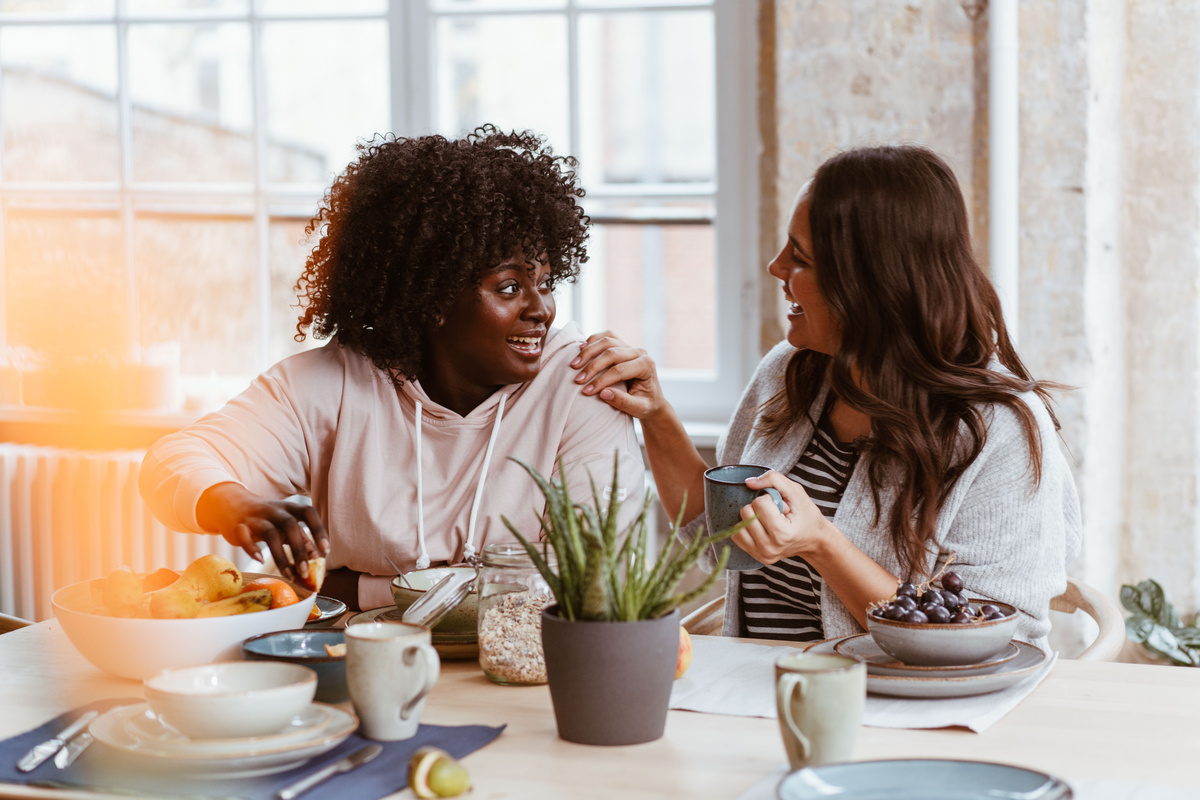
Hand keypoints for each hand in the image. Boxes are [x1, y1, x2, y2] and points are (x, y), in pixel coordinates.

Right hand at [196, 482, 329, 583]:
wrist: (232, 503)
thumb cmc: (267, 518)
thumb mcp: (285, 523)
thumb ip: (301, 538)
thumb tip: (318, 560)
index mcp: (289, 507)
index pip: (308, 513)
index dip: (319, 530)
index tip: (325, 551)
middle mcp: (274, 510)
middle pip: (290, 525)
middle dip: (299, 550)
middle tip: (305, 572)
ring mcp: (255, 518)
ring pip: (270, 534)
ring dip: (281, 556)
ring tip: (289, 575)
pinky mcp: (238, 527)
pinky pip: (244, 536)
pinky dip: (252, 549)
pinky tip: (260, 561)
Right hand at [571, 330, 666, 419]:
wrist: (651, 398)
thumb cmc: (645, 404)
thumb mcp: (638, 408)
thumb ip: (623, 402)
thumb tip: (603, 393)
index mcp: (646, 365)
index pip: (620, 370)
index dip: (601, 380)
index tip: (586, 391)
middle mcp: (639, 352)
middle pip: (612, 353)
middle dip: (592, 366)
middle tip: (577, 379)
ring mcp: (630, 346)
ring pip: (607, 340)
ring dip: (588, 351)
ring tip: (574, 364)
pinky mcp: (622, 344)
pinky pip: (606, 336)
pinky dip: (592, 341)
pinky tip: (580, 350)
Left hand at [732, 470, 832, 564]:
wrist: (814, 540)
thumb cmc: (806, 515)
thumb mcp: (796, 492)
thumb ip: (773, 480)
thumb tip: (749, 482)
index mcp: (782, 533)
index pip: (759, 504)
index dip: (768, 498)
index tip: (781, 506)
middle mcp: (770, 547)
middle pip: (746, 513)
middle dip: (758, 507)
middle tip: (775, 514)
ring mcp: (762, 554)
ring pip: (738, 526)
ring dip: (750, 518)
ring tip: (768, 522)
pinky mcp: (757, 557)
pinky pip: (737, 536)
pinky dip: (745, 528)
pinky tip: (760, 528)